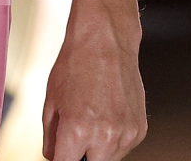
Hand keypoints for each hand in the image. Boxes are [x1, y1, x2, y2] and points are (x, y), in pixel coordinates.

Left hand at [41, 8, 145, 160]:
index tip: (61, 155)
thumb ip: (51, 140)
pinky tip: (106, 117)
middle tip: (74, 142)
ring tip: (91, 122)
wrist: (105, 42)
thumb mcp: (51, 103)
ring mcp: (126, 134)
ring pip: (108, 160)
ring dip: (97, 151)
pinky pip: (123, 148)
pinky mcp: (139, 130)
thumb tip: (54, 158)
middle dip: (80, 158)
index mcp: (77, 130)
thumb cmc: (75, 67)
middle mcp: (105, 136)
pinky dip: (113, 140)